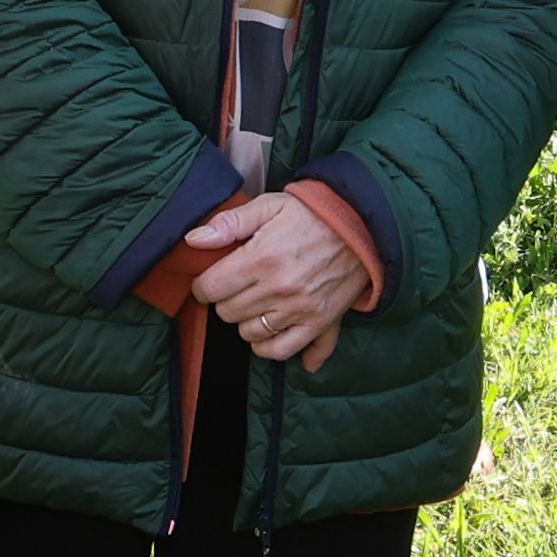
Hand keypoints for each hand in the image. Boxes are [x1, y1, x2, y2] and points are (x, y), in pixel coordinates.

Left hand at [182, 194, 357, 370]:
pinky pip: (281, 350)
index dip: (204, 285)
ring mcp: (300, 309)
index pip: (210, 289)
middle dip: (225, 300)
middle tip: (237, 286)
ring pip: (249, 333)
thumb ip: (229, 223)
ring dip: (245, 321)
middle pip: (227, 312)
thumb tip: (193, 240)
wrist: (362, 227)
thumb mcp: (269, 205)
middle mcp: (279, 288)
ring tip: (254, 304)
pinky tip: (266, 333)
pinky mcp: (319, 323)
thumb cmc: (312, 214)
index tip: (210, 280)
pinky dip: (268, 348)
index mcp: (262, 257)